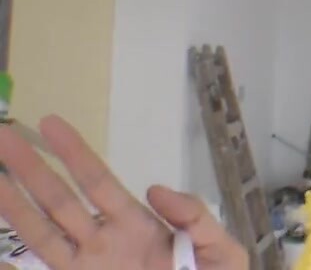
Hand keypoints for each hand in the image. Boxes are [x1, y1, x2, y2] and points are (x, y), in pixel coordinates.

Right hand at [0, 115, 247, 269]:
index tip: (50, 123)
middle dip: (30, 170)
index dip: (75, 153)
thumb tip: (153, 190)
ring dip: (13, 208)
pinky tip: (2, 256)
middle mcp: (102, 245)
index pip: (98, 182)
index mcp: (135, 226)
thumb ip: (196, 218)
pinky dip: (16, 265)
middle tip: (3, 135)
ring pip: (41, 236)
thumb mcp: (221, 252)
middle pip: (58, 202)